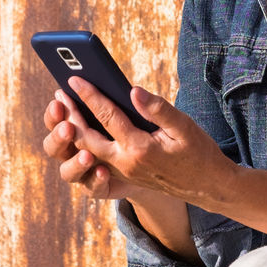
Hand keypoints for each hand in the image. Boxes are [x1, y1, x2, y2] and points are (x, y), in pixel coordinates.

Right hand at [41, 89, 139, 198]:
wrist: (160, 166)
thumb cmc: (150, 133)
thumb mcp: (148, 116)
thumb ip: (144, 104)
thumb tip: (136, 92)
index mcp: (81, 125)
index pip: (61, 117)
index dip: (58, 109)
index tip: (61, 94)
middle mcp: (78, 149)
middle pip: (54, 146)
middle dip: (58, 136)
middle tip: (67, 127)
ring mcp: (88, 171)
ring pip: (67, 171)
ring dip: (74, 163)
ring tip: (87, 156)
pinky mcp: (102, 187)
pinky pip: (92, 188)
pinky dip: (96, 181)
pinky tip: (104, 172)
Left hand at [66, 76, 237, 206]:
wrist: (207, 187)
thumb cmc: (198, 152)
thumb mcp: (184, 127)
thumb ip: (158, 108)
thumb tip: (133, 91)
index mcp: (139, 149)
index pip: (107, 116)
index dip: (89, 95)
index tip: (74, 79)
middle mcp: (125, 163)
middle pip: (87, 137)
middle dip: (71, 114)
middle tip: (59, 94)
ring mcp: (122, 171)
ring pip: (87, 151)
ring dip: (73, 130)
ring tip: (64, 108)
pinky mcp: (123, 175)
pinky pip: (96, 159)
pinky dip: (84, 142)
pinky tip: (79, 125)